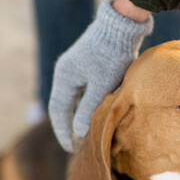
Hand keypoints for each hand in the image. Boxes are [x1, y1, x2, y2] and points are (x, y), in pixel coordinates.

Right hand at [49, 0, 152, 151]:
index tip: (71, 149)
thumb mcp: (101, 85)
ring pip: (74, 100)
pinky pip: (83, 93)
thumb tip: (79, 132)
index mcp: (64, 78)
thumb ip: (88, 109)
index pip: (59, 111)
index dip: (63, 131)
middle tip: (77, 146)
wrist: (121, 30)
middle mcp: (66, 75)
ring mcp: (76, 71)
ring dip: (78, 117)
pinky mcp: (88, 70)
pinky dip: (86, 107)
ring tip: (85, 135)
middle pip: (64, 106)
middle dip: (70, 126)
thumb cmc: (112, 57)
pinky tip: (94, 117)